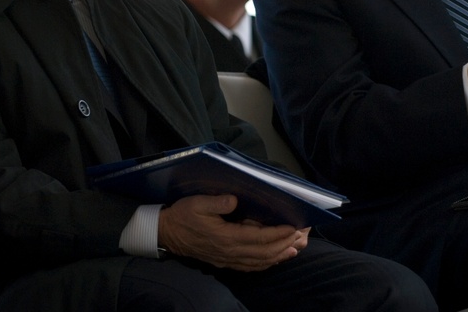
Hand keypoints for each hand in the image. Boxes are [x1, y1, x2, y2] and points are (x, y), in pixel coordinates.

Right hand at [158, 194, 308, 270]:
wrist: (167, 234)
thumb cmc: (183, 215)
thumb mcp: (197, 203)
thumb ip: (218, 202)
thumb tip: (235, 200)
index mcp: (226, 237)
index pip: (259, 237)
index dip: (278, 233)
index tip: (293, 226)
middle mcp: (229, 251)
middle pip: (264, 252)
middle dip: (284, 245)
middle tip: (301, 236)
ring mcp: (227, 259)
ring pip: (259, 262)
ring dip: (278, 256)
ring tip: (294, 249)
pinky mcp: (224, 261)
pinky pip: (250, 266)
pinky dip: (265, 263)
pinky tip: (274, 259)